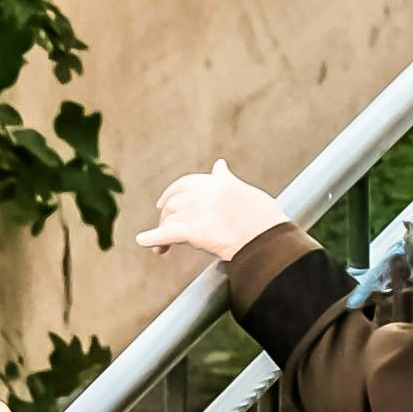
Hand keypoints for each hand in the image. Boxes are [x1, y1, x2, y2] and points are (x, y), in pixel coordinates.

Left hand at [132, 164, 291, 262]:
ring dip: (162, 232)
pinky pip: (167, 234)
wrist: (269, 240)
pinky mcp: (194, 231)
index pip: (185, 184)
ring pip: (170, 219)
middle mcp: (204, 194)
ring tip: (160, 247)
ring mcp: (198, 212)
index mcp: (217, 183)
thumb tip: (219, 164)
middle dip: (167, 216)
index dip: (171, 193)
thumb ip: (226, 179)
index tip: (163, 202)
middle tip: (163, 228)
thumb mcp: (244, 191)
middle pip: (174, 203)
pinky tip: (143, 241)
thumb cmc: (264, 219)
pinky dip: (152, 238)